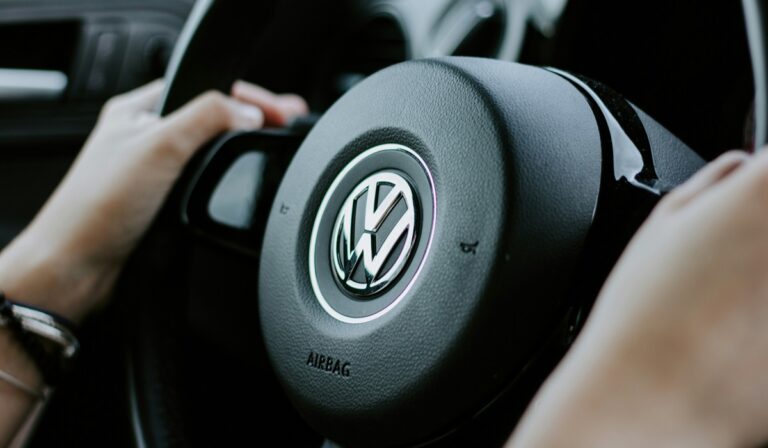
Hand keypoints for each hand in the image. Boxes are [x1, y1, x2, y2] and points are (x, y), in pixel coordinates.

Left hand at [0, 80, 307, 322]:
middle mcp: (146, 137)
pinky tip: (240, 183)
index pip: (207, 87)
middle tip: (288, 124)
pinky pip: (205, 182)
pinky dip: (226, 180)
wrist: (78, 269)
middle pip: (212, 118)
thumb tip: (250, 110)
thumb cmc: (96, 208)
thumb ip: (208, 117)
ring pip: (210, 152)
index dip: (248, 95)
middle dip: (251, 120)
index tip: (283, 109)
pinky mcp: (163, 203)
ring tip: (272, 146)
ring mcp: (156, 172)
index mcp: (139, 110)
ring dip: (239, 151)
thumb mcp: (159, 146)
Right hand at [509, 150, 767, 446]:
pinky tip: (745, 331)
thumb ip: (716, 183)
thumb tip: (739, 169)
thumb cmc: (647, 314)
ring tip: (738, 302)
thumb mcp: (662, 221)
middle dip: (766, 230)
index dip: (762, 181)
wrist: (654, 397)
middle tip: (739, 255)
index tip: (751, 200)